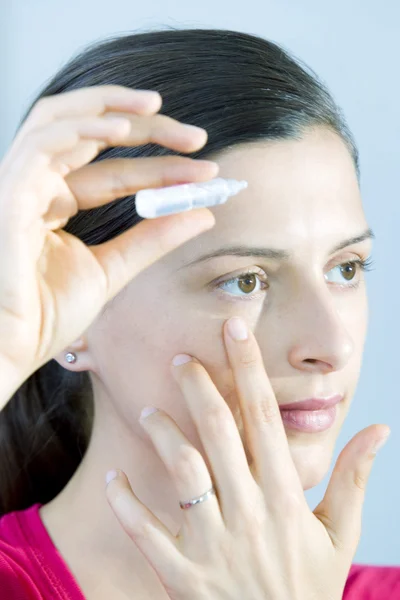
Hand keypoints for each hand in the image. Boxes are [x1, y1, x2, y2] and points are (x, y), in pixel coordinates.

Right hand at [0, 85, 217, 404]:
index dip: (162, 169)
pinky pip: (43, 142)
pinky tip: (122, 129)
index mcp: (56, 201)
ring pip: (61, 120)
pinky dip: (83, 127)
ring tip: (159, 110)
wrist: (12, 347)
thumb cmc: (47, 314)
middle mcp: (38, 184)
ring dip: (111, 107)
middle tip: (196, 137)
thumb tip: (203, 215)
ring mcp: (20, 182)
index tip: (207, 175)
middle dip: (145, 128)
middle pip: (92, 135)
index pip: (115, 172)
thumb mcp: (112, 270)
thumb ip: (153, 240)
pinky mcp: (9, 190)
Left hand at [105, 316, 389, 599]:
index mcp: (286, 499)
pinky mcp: (182, 575)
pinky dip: (126, 504)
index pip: (265, 418)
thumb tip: (379, 428)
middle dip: (199, 388)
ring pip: (183, 473)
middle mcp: (249, 514)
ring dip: (163, 435)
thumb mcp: (341, 535)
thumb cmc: (311, 588)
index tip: (236, 331)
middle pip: (219, 434)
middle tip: (181, 359)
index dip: (250, 368)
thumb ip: (354, 478)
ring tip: (148, 412)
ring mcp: (213, 545)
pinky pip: (146, 533)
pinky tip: (112, 478)